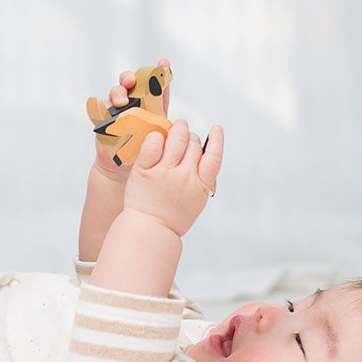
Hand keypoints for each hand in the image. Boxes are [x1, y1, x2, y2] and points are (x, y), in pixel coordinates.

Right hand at [93, 57, 171, 179]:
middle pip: (129, 81)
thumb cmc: (144, 147)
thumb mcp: (158, 133)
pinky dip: (102, 107)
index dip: (159, 70)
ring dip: (118, 93)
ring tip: (122, 102)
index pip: (154, 81)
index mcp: (148, 101)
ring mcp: (116, 108)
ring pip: (115, 92)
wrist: (126, 166)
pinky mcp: (103, 118)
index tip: (164, 63)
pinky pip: (100, 108)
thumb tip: (177, 117)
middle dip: (130, 77)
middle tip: (132, 81)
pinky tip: (106, 110)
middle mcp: (132, 100)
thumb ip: (166, 122)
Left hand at [122, 120, 224, 237]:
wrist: (149, 232)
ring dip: (177, 129)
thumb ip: (200, 180)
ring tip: (174, 129)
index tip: (217, 129)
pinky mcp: (144, 170)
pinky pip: (153, 144)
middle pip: (194, 144)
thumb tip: (200, 155)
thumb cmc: (171, 218)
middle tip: (184, 134)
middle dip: (190, 136)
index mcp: (200, 186)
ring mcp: (164, 172)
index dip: (217, 140)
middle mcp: (184, 177)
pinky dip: (157, 137)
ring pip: (176, 138)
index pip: (213, 157)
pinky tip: (157, 138)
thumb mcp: (195, 202)